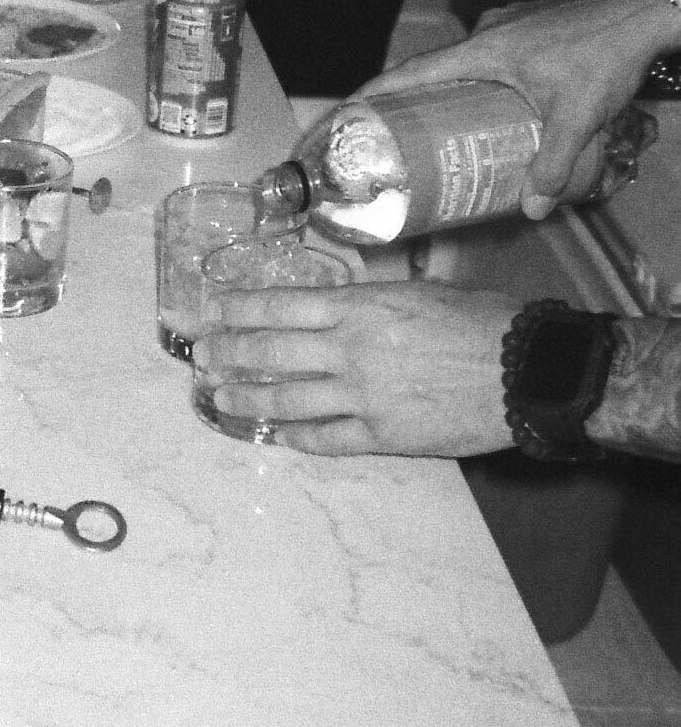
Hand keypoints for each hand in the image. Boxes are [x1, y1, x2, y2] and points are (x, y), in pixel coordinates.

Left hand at [192, 280, 516, 456]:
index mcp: (360, 305)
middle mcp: (350, 348)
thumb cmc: (484, 320)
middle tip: (202, 357)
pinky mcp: (382, 435)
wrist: (525, 370)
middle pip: (270, 352)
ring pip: (286, 400)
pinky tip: (276, 436)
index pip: (279, 305)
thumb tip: (351, 293)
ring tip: (218, 399)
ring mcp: (362, 395)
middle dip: (228, 354)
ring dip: (246, 400)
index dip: (238, 310)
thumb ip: (378, 295)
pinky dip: (295, 437)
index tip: (212, 313)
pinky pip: (325, 439)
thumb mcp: (424, 287)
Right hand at [359, 0, 680, 218]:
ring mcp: (510, 27)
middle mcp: (489, 33)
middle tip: (390, 136)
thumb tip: (533, 210)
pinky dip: (479, 84)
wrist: (650, 13)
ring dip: (448, 94)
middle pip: (432, 70)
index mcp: (484, 49)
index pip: (412, 71)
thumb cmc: (608, 53)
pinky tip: (493, 109)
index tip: (342, 112)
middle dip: (407, 102)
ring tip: (439, 130)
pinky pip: (490, 59)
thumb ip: (552, 164)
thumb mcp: (576, 116)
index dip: (373, 93)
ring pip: (464, 65)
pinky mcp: (531, 28)